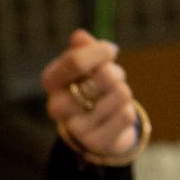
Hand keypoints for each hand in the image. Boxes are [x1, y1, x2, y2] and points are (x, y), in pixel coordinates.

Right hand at [41, 30, 142, 164]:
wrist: (98, 130)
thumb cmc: (92, 89)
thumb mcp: (88, 66)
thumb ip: (85, 49)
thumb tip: (79, 37)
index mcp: (51, 81)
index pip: (75, 61)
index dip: (99, 52)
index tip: (112, 50)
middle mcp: (57, 106)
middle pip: (103, 77)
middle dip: (115, 73)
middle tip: (114, 78)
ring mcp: (76, 127)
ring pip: (120, 93)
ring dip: (123, 92)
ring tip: (113, 98)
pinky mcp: (95, 142)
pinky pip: (126, 115)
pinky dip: (128, 111)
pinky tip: (116, 116)